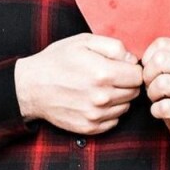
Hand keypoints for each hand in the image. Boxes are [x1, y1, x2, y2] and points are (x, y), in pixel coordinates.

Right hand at [15, 33, 141, 134]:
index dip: (132, 69)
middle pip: (134, 92)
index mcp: (103, 73)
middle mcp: (102, 97)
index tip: (122, 67)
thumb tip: (132, 60)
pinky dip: (109, 112)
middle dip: (126, 83)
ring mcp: (96, 115)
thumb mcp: (83, 41)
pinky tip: (94, 101)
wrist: (31, 87)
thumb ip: (114, 46)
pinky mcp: (89, 128)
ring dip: (118, 98)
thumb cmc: (56, 61)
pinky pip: (114, 121)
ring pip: (125, 107)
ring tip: (99, 88)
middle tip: (110, 76)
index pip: (138, 75)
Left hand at [142, 38, 169, 159]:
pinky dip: (156, 110)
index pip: (162, 43)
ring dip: (152, 94)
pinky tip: (161, 112)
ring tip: (158, 100)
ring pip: (161, 83)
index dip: (148, 58)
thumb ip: (159, 61)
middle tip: (152, 87)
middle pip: (160, 60)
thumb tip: (134, 57)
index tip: (152, 72)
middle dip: (148, 76)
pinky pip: (164, 106)